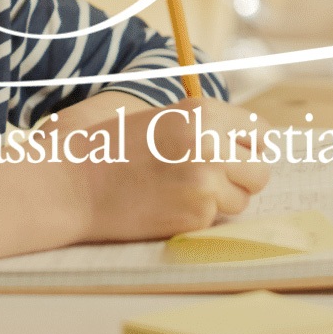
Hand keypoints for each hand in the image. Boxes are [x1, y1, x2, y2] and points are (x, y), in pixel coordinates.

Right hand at [69, 97, 271, 242]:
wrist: (72, 183)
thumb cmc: (112, 148)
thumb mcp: (163, 119)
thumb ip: (206, 127)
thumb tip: (249, 144)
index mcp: (203, 113)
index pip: (260, 133)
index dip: (247, 146)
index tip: (235, 153)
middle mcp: (211, 145)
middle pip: (260, 171)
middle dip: (242, 177)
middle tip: (214, 179)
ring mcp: (205, 183)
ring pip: (241, 200)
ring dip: (220, 200)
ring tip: (181, 190)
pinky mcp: (194, 216)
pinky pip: (215, 220)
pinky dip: (197, 217)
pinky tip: (167, 204)